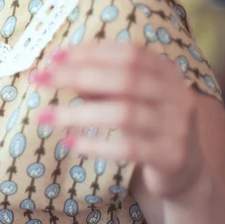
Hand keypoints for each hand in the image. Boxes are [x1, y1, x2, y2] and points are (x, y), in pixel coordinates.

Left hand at [30, 43, 203, 199]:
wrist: (184, 171)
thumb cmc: (146, 125)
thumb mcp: (127, 99)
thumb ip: (100, 84)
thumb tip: (59, 70)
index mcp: (166, 72)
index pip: (128, 53)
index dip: (90, 52)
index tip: (54, 56)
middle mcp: (176, 95)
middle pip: (125, 78)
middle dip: (76, 76)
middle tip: (40, 79)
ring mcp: (177, 126)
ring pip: (123, 113)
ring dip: (77, 113)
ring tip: (44, 116)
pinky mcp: (171, 157)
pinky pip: (129, 148)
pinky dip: (95, 145)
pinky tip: (69, 142)